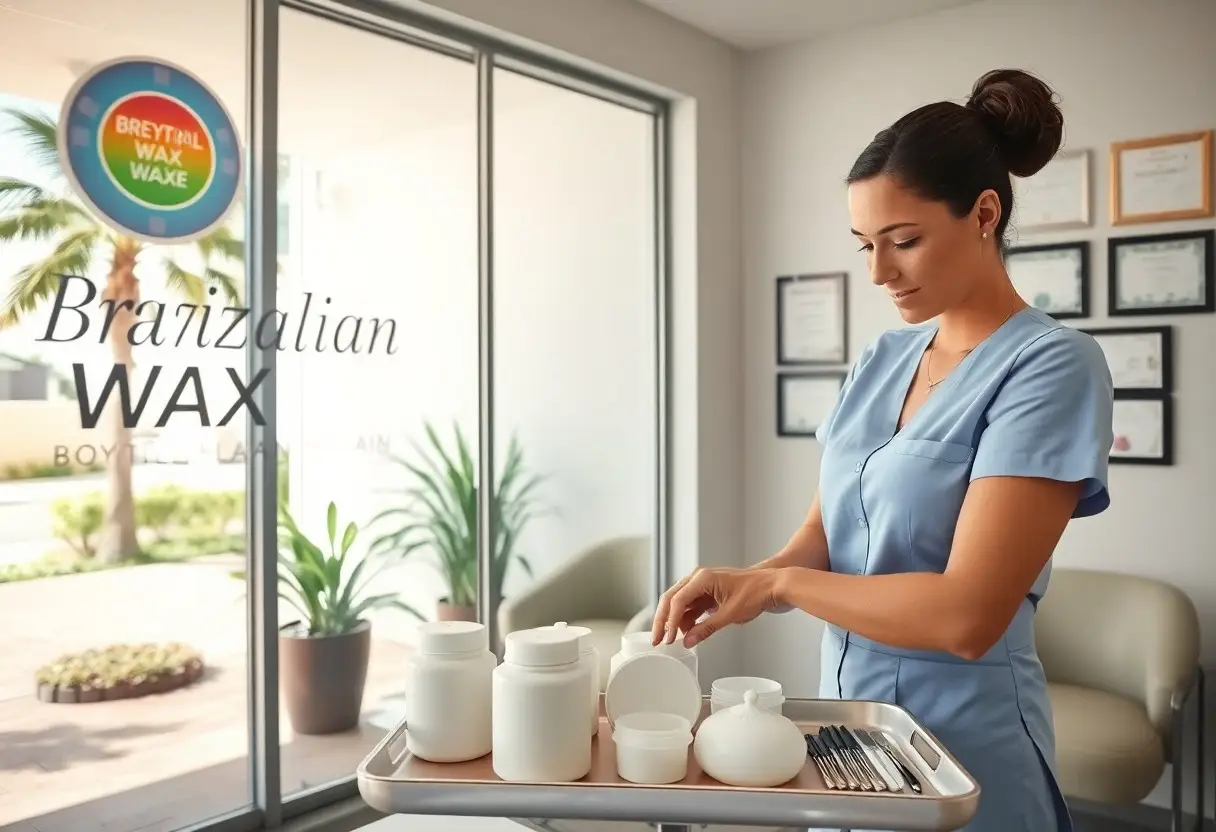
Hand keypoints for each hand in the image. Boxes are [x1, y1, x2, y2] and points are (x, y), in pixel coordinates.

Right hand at [651, 567, 783, 647]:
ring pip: (679, 604)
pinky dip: (687, 620)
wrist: (773, 586)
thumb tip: (688, 641)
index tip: (667, 638)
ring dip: (675, 621)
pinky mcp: (708, 594)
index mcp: (702, 578)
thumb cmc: (756, 592)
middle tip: (657, 640)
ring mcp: (702, 586)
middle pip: (671, 599)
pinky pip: (691, 607)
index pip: (677, 600)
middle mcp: (699, 579)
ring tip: (671, 640)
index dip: (670, 622)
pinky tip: (686, 633)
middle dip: (663, 620)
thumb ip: (707, 629)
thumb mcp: (730, 614)